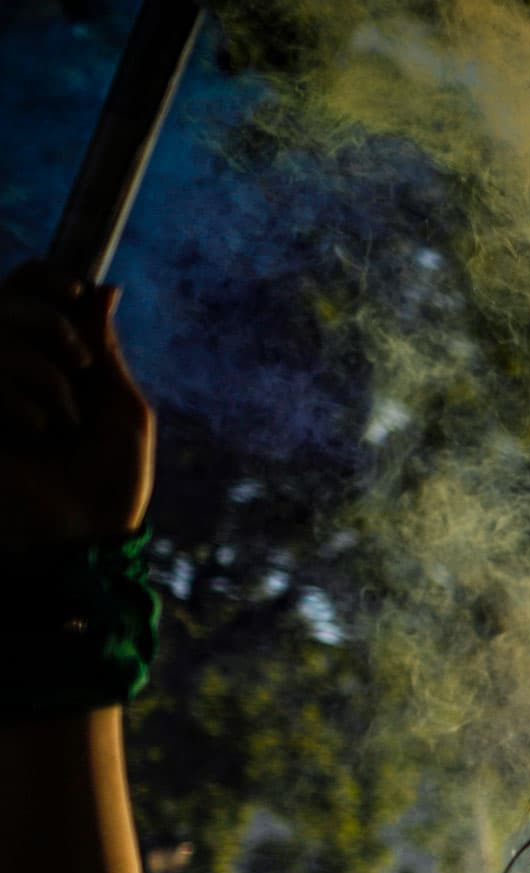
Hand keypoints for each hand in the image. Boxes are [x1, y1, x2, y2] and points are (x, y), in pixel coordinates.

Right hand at [0, 261, 152, 547]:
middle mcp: (2, 371)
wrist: (81, 542)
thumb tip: (103, 288)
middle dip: (49, 325)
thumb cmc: (108, 485)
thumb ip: (105, 349)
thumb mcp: (121, 411)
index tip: (75, 291)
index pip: (21, 290)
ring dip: (41, 374)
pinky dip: (15, 398)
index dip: (43, 279)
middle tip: (79, 364)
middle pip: (3, 300)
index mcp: (41, 360)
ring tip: (61, 420)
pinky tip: (34, 430)